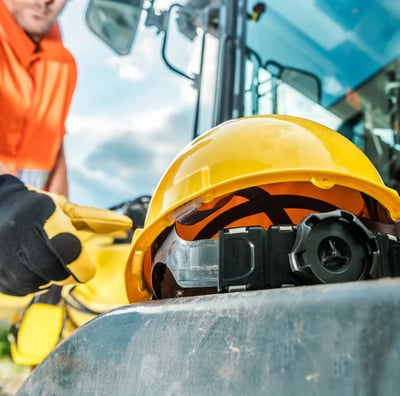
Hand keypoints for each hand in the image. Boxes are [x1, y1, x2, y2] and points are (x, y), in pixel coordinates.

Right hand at [0, 175, 132, 295]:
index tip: (88, 268)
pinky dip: (34, 282)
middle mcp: (21, 234)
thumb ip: (97, 220)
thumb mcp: (66, 210)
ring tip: (48, 260)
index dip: (82, 265)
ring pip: (40, 283)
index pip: (68, 249)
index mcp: (44, 215)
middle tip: (71, 266)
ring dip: (51, 277)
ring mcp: (4, 254)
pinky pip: (22, 288)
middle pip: (56, 273)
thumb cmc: (38, 208)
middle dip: (69, 274)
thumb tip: (127, 224)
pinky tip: (32, 266)